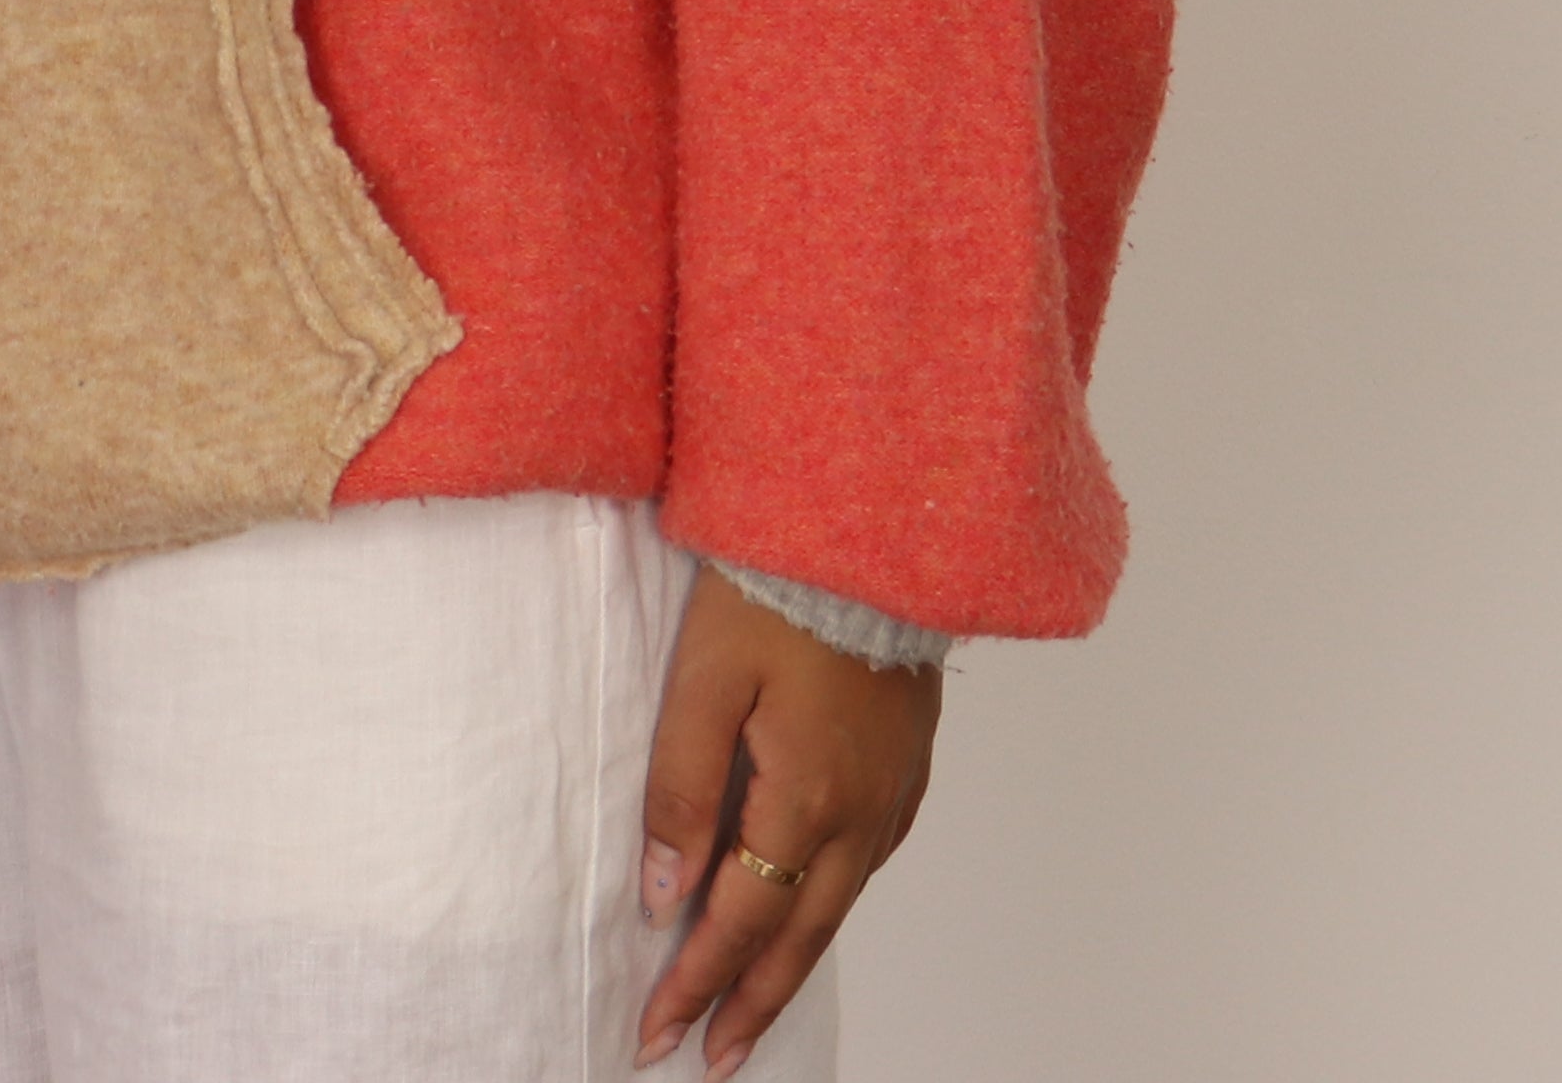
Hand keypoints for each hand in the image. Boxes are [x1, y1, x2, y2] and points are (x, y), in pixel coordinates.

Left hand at [631, 562, 941, 1071]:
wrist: (873, 531)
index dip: (696, 982)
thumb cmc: (776, 593)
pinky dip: (830, 906)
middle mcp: (859, 815)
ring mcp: (892, 793)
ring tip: (753, 1012)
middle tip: (710, 1060)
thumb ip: (681, 790)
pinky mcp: (906, 766)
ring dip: (792, 966)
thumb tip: (663, 893)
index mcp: (805, 801)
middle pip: (798, 937)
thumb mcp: (704, 681)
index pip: (741, 921)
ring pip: (837, 907)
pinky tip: (811, 913)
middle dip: (749, 1005)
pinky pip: (866, 862)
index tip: (655, 1033)